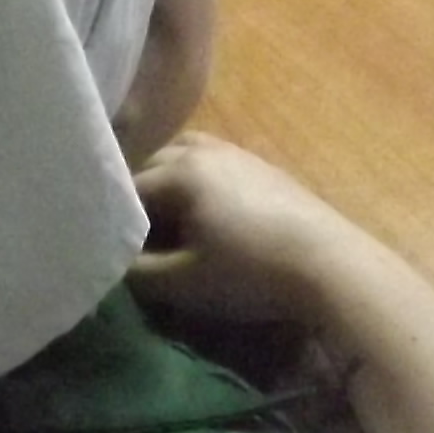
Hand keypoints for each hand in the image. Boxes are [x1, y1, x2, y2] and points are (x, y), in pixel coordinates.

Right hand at [129, 132, 363, 332]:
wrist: (328, 263)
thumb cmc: (249, 271)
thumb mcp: (183, 282)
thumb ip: (137, 272)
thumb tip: (110, 262)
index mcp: (181, 170)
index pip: (127, 188)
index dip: (112, 219)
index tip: (105, 245)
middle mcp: (206, 150)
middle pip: (155, 164)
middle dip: (138, 195)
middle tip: (132, 235)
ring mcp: (239, 154)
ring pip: (186, 157)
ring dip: (169, 183)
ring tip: (166, 223)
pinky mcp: (264, 168)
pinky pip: (214, 164)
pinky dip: (198, 182)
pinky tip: (206, 215)